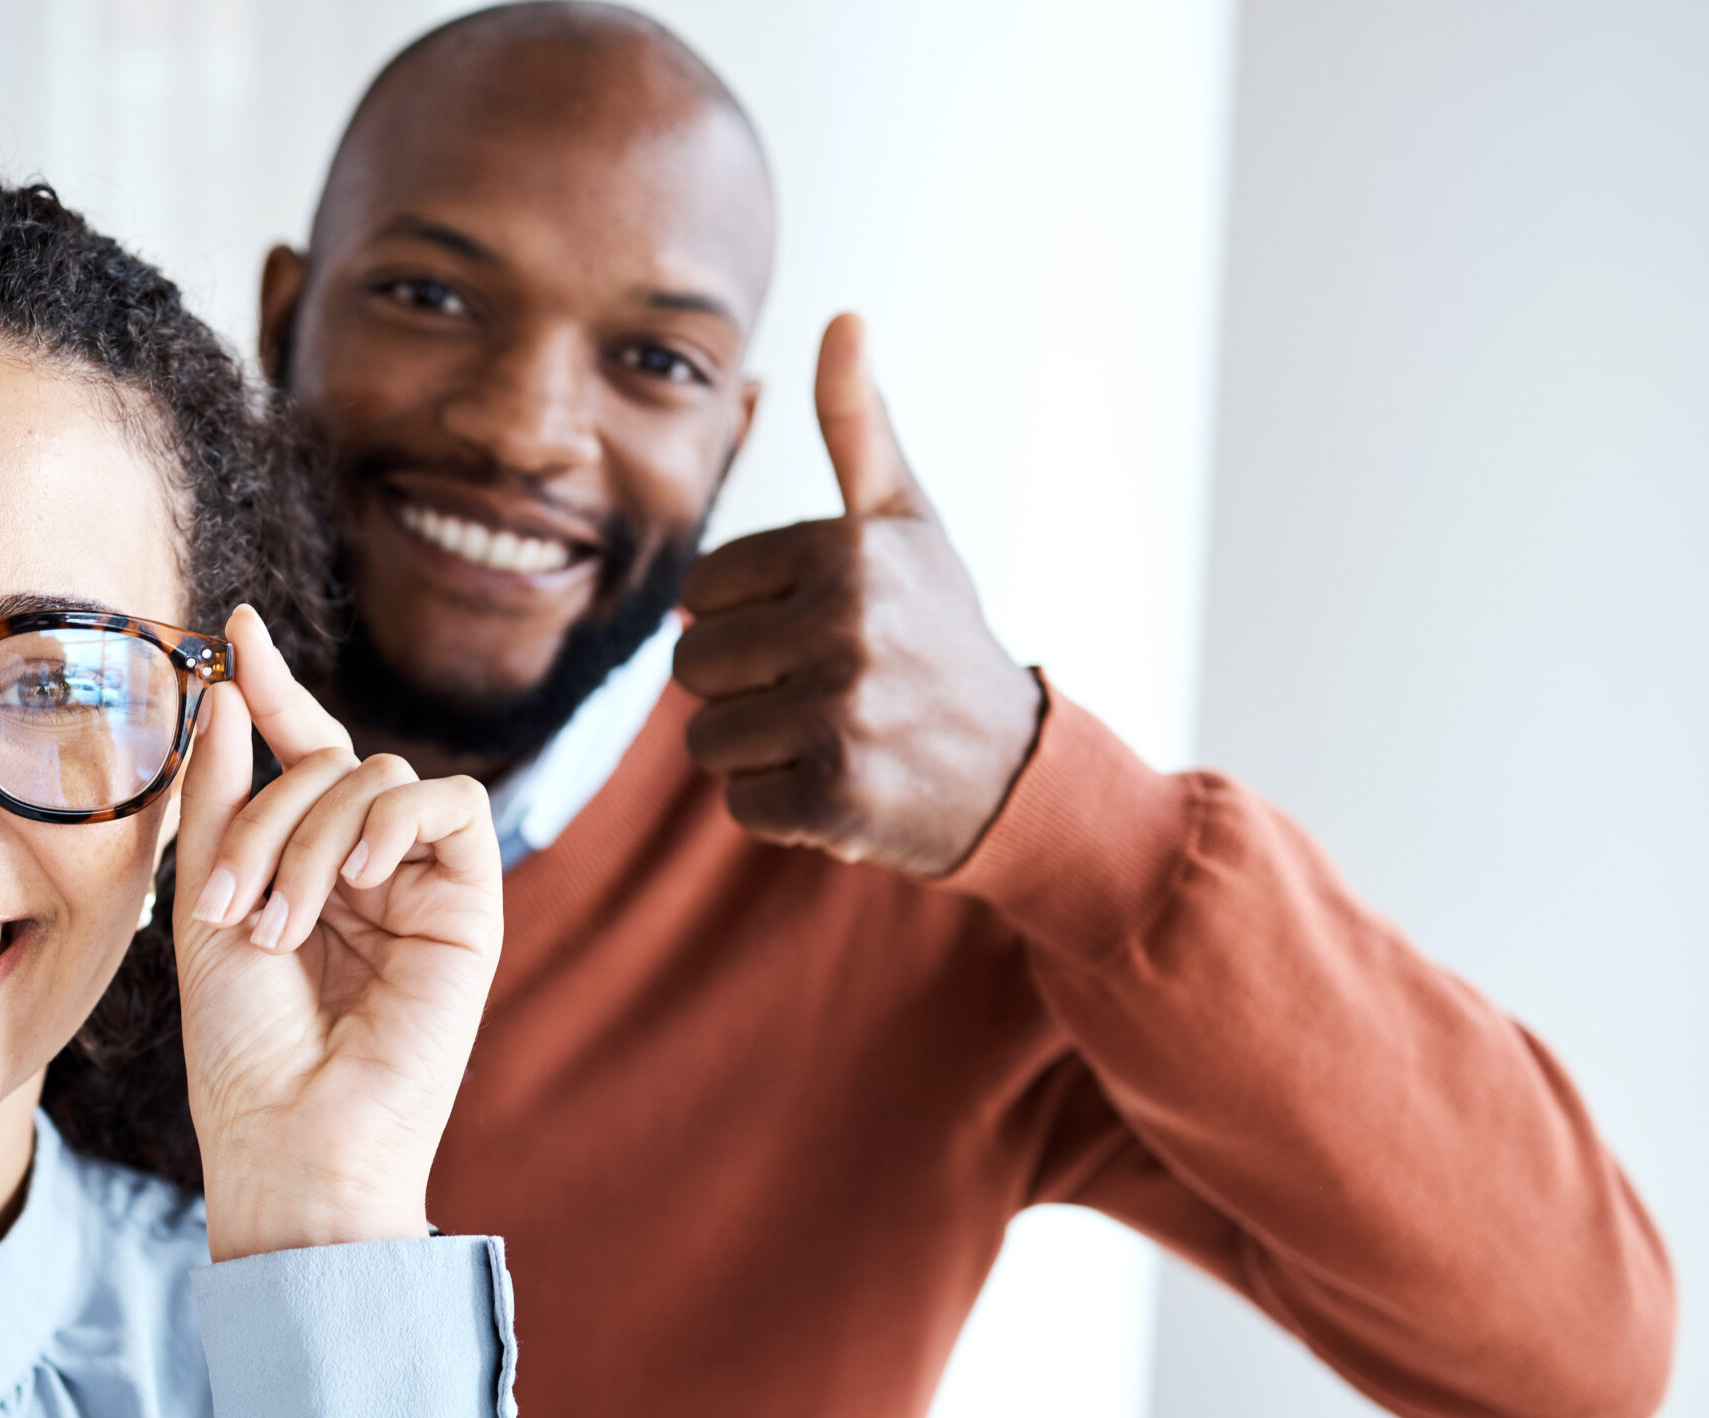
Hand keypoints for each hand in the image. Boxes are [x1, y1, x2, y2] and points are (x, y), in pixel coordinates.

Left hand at [174, 607, 502, 1263]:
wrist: (292, 1141)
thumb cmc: (243, 1051)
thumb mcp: (208, 905)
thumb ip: (221, 799)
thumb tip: (222, 688)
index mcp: (305, 867)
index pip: (300, 752)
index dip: (271, 687)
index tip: (234, 627)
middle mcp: (368, 868)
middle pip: (327, 762)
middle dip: (265, 818)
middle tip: (231, 907)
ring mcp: (422, 885)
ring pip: (378, 777)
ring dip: (311, 839)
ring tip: (282, 927)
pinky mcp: (472, 906)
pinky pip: (451, 805)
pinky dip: (394, 821)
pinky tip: (358, 879)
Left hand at [673, 313, 1043, 876]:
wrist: (1015, 767)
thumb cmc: (939, 634)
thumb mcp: (906, 524)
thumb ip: (859, 427)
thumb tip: (844, 318)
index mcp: (846, 552)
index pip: (700, 592)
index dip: (745, 618)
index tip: (815, 628)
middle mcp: (846, 626)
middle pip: (693, 666)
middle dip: (745, 688)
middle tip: (824, 690)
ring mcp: (841, 715)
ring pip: (706, 738)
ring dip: (758, 750)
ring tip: (831, 735)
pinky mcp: (836, 797)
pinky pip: (739, 803)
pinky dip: (780, 809)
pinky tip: (840, 785)